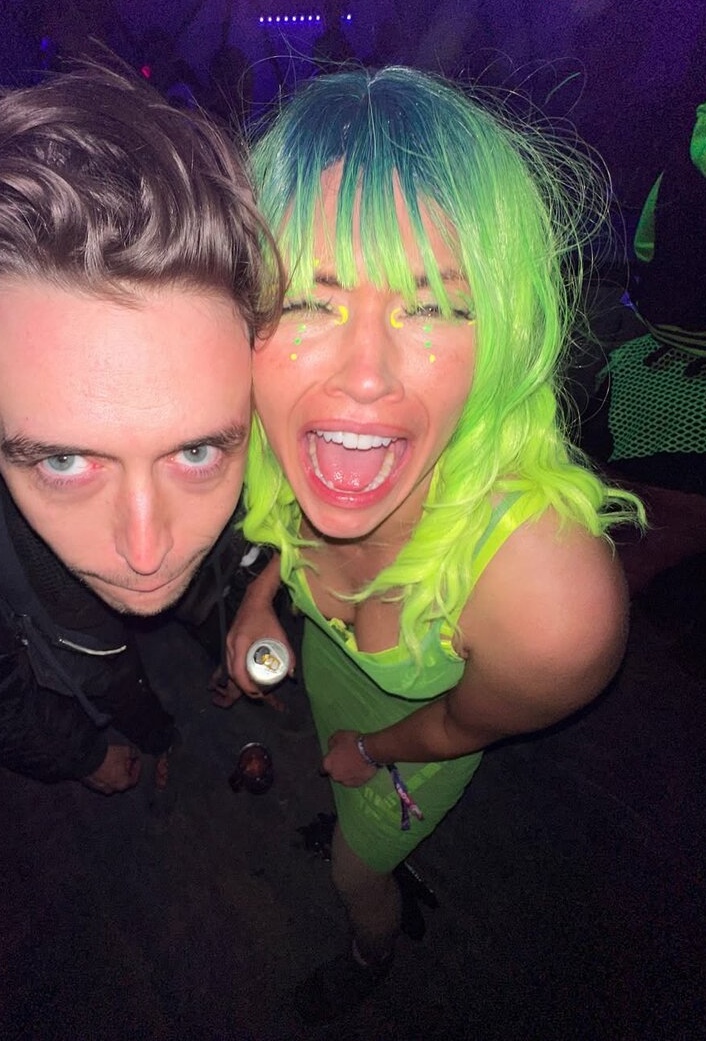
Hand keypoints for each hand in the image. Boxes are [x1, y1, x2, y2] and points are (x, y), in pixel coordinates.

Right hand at [81, 744, 141, 794]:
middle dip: (124, 770)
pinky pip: (99, 778)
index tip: (135, 761)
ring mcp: (99, 788)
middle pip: (121, 780)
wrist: (87, 757)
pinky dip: (102, 772)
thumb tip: (133, 756)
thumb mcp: (126, 751)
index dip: (136, 768)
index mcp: (123, 784)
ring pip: (109, 780)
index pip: (134, 779)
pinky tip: (102, 763)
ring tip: (112, 760)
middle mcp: (111, 789)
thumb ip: (132, 755)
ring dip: (113, 771)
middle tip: (124, 760)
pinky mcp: (89, 784)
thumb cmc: (108, 756)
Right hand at [214, 564, 294, 706]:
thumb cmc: (267, 617)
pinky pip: (229, 662)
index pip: (238, 672)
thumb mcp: (279, 635)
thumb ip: (287, 654)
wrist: (254, 600)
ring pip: (229, 668)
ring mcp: (227, 643)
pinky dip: (236, 671)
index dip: (246, 686)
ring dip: (238, 680)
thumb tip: (292, 674)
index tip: (257, 694)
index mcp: (240, 643)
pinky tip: (244, 676)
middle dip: (242, 687)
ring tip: (252, 687)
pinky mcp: (229, 643)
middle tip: (257, 694)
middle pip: (231, 673)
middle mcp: (230, 645)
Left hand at [322, 730, 377, 787]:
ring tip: (355, 763)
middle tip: (346, 759)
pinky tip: (360, 768)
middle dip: (338, 767)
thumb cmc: (353, 742)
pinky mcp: (357, 784)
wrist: (369, 751)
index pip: (323, 767)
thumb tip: (331, 747)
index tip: (335, 757)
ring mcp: (346, 781)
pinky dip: (356, 776)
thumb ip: (331, 743)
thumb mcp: (338, 735)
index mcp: (327, 764)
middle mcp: (334, 775)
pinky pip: (354, 780)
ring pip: (344, 778)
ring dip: (347, 772)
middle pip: (334, 773)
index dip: (330, 762)